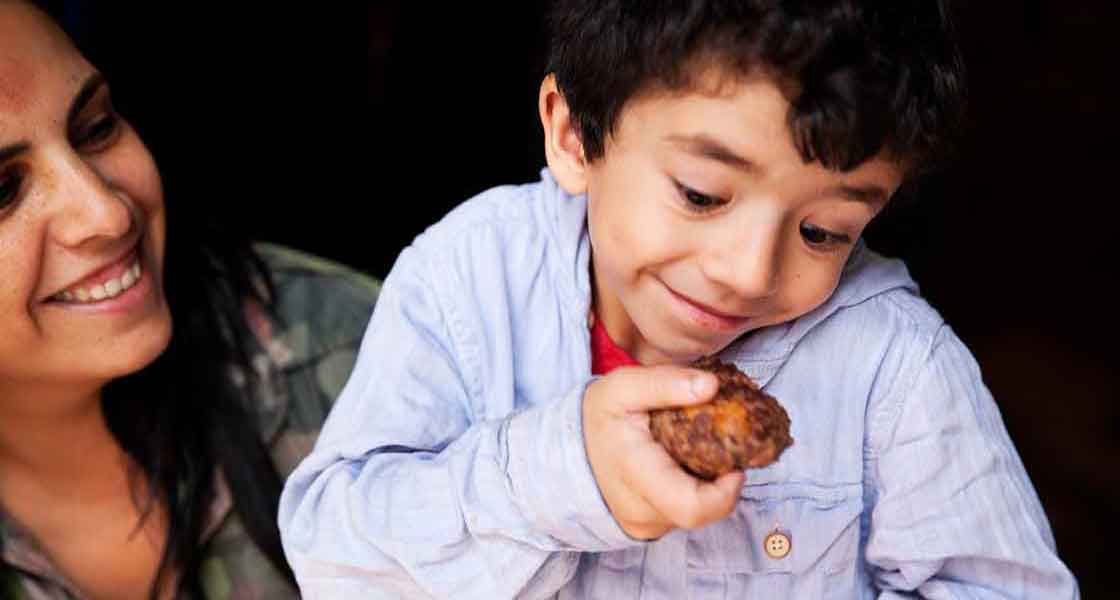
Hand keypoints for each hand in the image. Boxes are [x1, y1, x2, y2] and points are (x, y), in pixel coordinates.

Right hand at [582, 365, 744, 539]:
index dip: (727, 492)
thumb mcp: (623, 387)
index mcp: (635, 474)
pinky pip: (682, 515)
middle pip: (702, 512)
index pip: (692, 507)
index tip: (736, 464)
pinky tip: (683, 468)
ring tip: (698, 455)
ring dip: (707, 488)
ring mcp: (643, 524)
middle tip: (724, 453)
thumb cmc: (598, 416)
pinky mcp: (647, 529)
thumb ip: (665, 382)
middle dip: (722, 485)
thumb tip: (711, 385)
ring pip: (695, 514)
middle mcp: (639, 510)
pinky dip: (692, 493)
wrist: (565, 449)